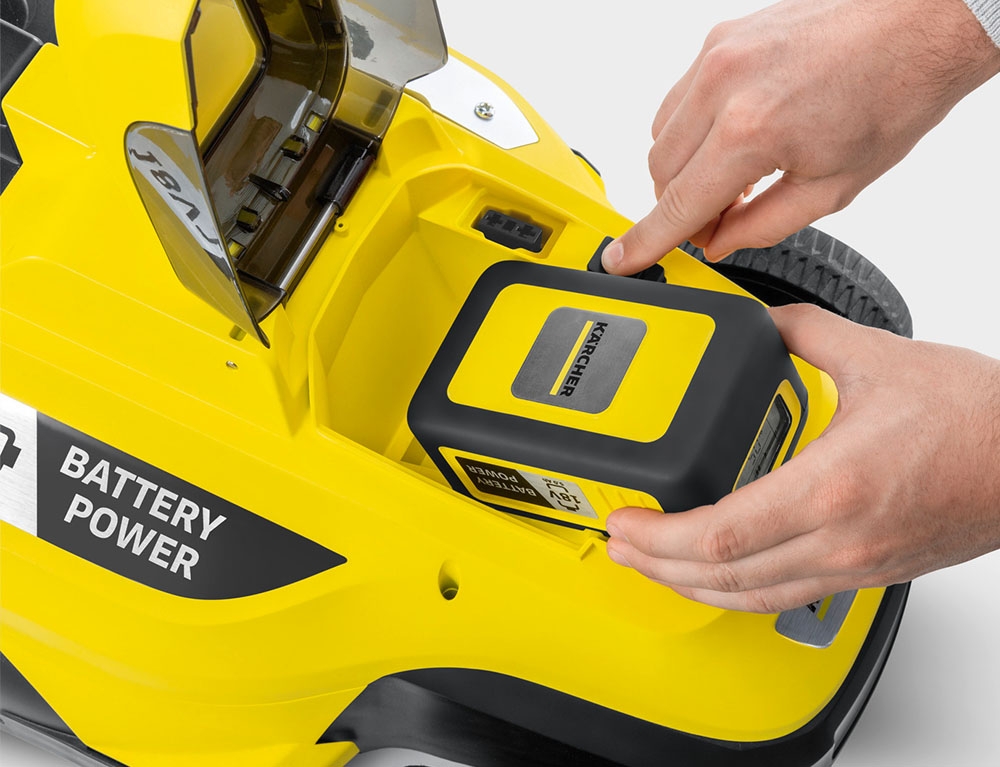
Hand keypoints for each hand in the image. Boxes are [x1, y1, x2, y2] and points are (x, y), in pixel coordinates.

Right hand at [602, 0, 999, 274]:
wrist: (921, 21)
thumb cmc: (894, 93)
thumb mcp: (832, 187)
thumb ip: (762, 226)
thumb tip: (718, 242)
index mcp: (751, 132)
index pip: (677, 205)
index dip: (646, 242)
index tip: (620, 261)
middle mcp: (722, 86)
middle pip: (658, 172)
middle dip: (680, 206)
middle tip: (718, 221)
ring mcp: (717, 55)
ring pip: (660, 135)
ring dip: (683, 168)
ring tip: (734, 176)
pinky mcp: (720, 37)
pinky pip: (678, 98)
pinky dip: (692, 129)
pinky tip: (732, 138)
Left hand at [605, 304, 999, 612]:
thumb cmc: (978, 418)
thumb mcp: (877, 357)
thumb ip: (802, 332)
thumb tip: (761, 320)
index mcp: (831, 487)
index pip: (720, 534)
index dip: (658, 537)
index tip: (624, 521)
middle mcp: (838, 541)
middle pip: (721, 575)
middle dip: (655, 566)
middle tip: (618, 544)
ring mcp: (853, 567)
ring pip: (750, 597)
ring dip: (689, 587)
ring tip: (650, 566)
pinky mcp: (867, 574)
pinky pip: (783, 596)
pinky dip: (735, 591)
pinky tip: (715, 577)